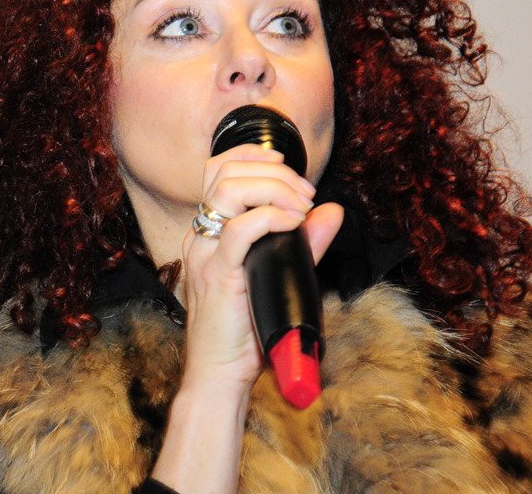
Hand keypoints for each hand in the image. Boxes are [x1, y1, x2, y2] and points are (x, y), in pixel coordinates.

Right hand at [150, 144, 342, 492]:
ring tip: (301, 206)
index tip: (286, 167)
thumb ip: (303, 243)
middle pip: (224, 172)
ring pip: (229, 190)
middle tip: (306, 194)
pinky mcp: (217, 274)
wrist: (218, 374)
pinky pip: (240, 229)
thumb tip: (331, 212)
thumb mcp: (277, 275)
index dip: (251, 156)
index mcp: (206, 233)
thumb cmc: (243, 331)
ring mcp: (204, 253)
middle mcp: (199, 236)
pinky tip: (293, 224)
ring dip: (275, 189)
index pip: (217, 170)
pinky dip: (272, 217)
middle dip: (275, 173)